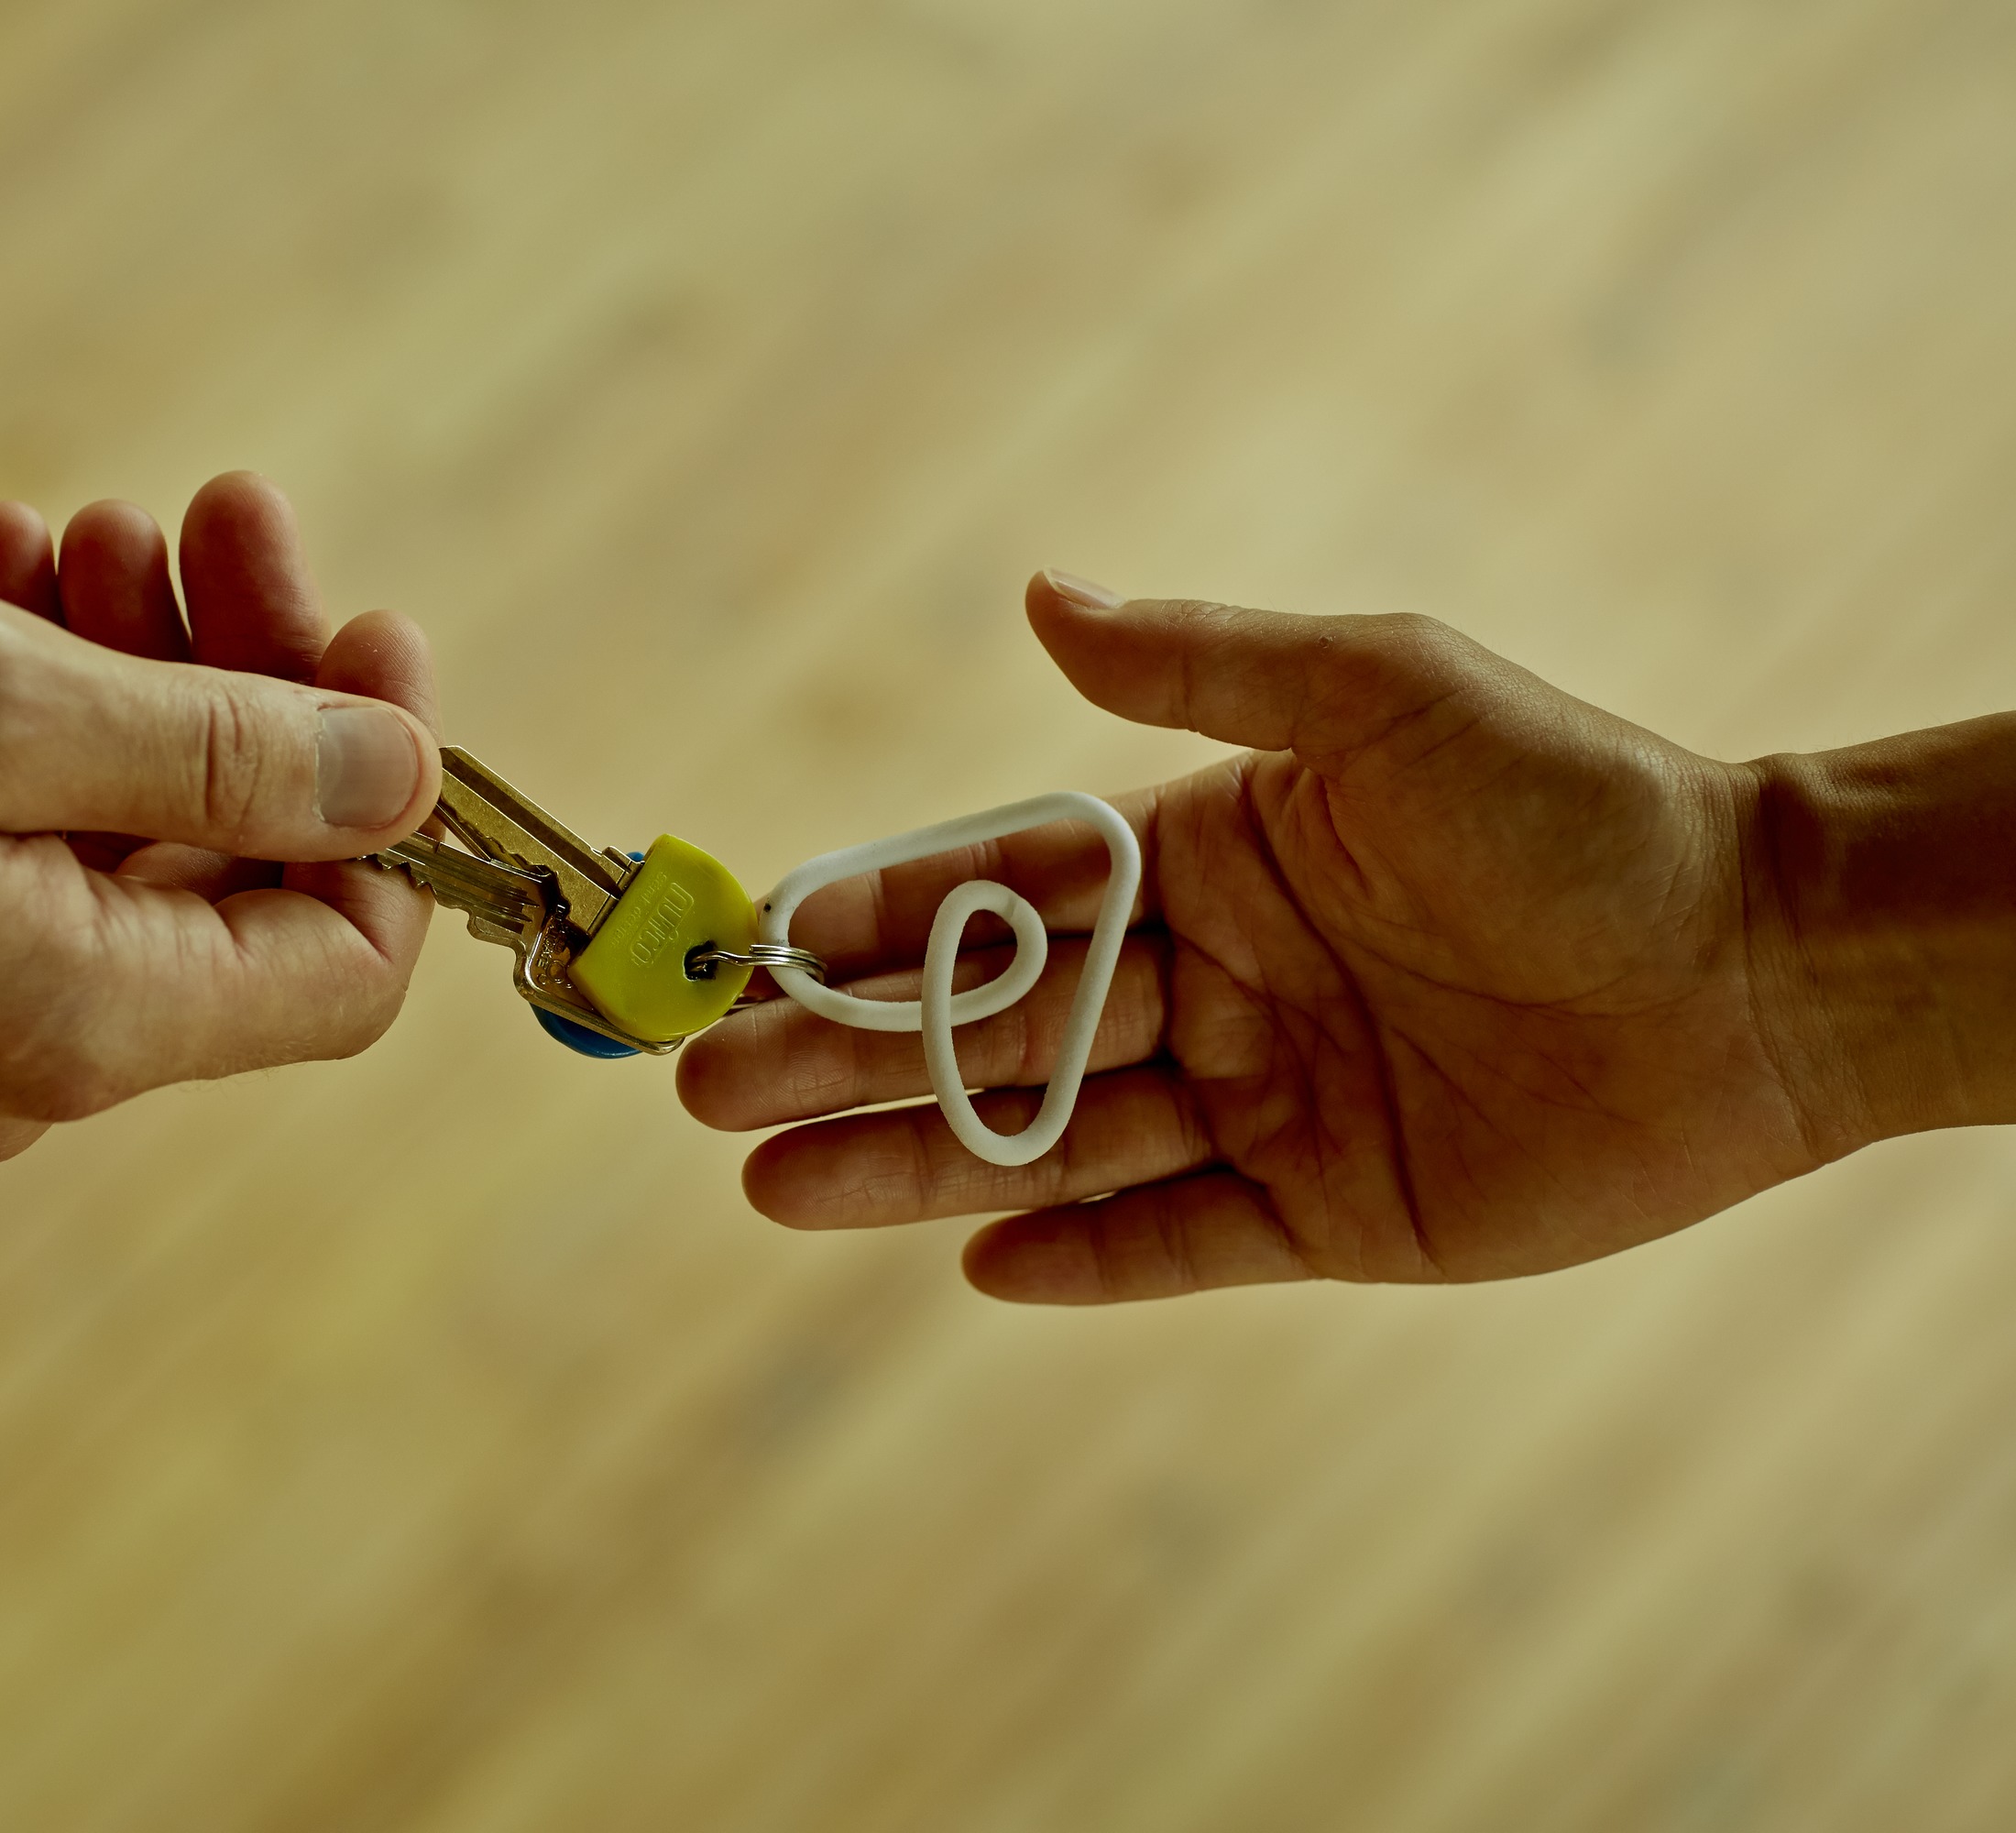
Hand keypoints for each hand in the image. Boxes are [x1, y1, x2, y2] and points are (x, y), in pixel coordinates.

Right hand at [0, 473, 439, 1162]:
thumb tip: (406, 779)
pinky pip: (20, 852)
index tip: (370, 636)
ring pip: (125, 844)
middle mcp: (32, 1061)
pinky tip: (1, 585)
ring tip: (80, 535)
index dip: (388, 801)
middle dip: (247, 679)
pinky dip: (37, 720)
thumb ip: (224, 752)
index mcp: (80, 1022)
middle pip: (237, 876)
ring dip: (136, 671)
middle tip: (211, 520)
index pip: (347, 963)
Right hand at [679, 576, 1836, 1303]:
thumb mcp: (1384, 694)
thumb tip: (1040, 595)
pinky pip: (1176, 1240)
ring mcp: (1264, 1096)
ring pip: (1051, 1138)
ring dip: (912, 1161)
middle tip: (703, 1082)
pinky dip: (1077, 1258)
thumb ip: (1203, 665)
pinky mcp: (1331, 1210)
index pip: (994, 887)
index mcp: (1204, 851)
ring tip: (771, 1183)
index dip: (868, 915)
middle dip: (844, 1051)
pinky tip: (968, 1263)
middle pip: (988, 1023)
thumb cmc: (1576, 805)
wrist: (1759, 967)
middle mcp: (1213, 975)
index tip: (749, 937)